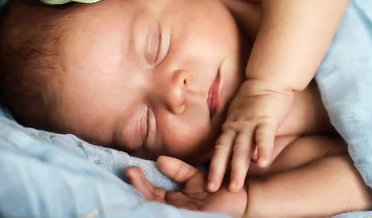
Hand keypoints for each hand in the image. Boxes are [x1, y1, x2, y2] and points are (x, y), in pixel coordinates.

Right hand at [126, 156, 247, 217]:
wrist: (242, 197)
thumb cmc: (222, 187)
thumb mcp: (196, 177)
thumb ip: (180, 170)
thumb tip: (159, 160)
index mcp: (176, 198)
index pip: (153, 192)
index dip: (141, 181)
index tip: (132, 168)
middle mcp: (175, 208)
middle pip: (149, 199)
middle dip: (137, 186)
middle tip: (128, 171)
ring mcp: (179, 213)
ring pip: (154, 205)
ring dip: (142, 191)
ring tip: (133, 176)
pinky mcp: (185, 215)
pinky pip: (167, 211)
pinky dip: (155, 204)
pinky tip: (147, 193)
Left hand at [208, 79, 293, 192]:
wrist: (267, 79)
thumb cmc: (256, 99)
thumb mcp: (239, 115)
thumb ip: (236, 132)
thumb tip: (235, 151)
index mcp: (230, 126)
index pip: (218, 148)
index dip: (212, 165)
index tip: (205, 182)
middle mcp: (236, 126)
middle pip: (224, 151)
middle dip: (217, 171)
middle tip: (211, 190)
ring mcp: (250, 123)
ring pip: (241, 148)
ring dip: (237, 168)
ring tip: (234, 187)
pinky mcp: (265, 119)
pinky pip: (263, 136)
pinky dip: (262, 150)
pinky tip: (262, 164)